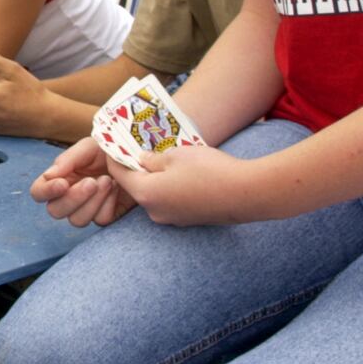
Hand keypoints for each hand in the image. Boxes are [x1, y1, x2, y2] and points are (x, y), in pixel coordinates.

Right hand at [29, 137, 134, 227]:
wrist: (137, 157)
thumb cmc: (107, 149)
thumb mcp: (87, 147)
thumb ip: (67, 160)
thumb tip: (49, 176)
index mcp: (58, 178)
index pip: (39, 192)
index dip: (46, 191)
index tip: (63, 184)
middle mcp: (68, 197)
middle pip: (56, 211)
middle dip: (74, 198)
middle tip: (92, 182)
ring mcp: (87, 208)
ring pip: (77, 220)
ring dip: (92, 202)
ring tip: (108, 181)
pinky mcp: (106, 215)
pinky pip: (100, 220)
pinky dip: (108, 205)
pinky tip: (117, 189)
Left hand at [111, 145, 258, 225]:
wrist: (248, 193)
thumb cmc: (209, 171)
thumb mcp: (175, 155)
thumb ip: (152, 159)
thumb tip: (141, 161)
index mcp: (145, 194)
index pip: (118, 174)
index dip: (115, 156)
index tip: (114, 142)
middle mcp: (154, 211)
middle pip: (136, 186)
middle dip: (137, 166)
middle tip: (141, 147)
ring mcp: (172, 219)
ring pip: (155, 194)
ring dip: (156, 177)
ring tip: (165, 157)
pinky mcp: (189, 220)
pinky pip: (171, 200)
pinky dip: (170, 187)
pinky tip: (183, 173)